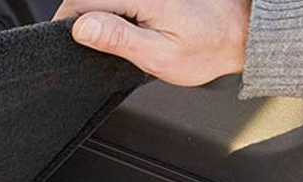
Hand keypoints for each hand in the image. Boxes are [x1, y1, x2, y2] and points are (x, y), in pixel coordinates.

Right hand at [52, 0, 250, 86]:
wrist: (236, 33)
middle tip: (94, 51)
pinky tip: (126, 31)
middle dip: (81, 22)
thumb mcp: (158, 54)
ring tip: (115, 42)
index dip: (66, 25)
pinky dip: (111, 15)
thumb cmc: (205, 47)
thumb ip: (118, 39)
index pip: (80, 1)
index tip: (69, 47)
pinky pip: (115, 1)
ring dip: (97, 18)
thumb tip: (82, 28)